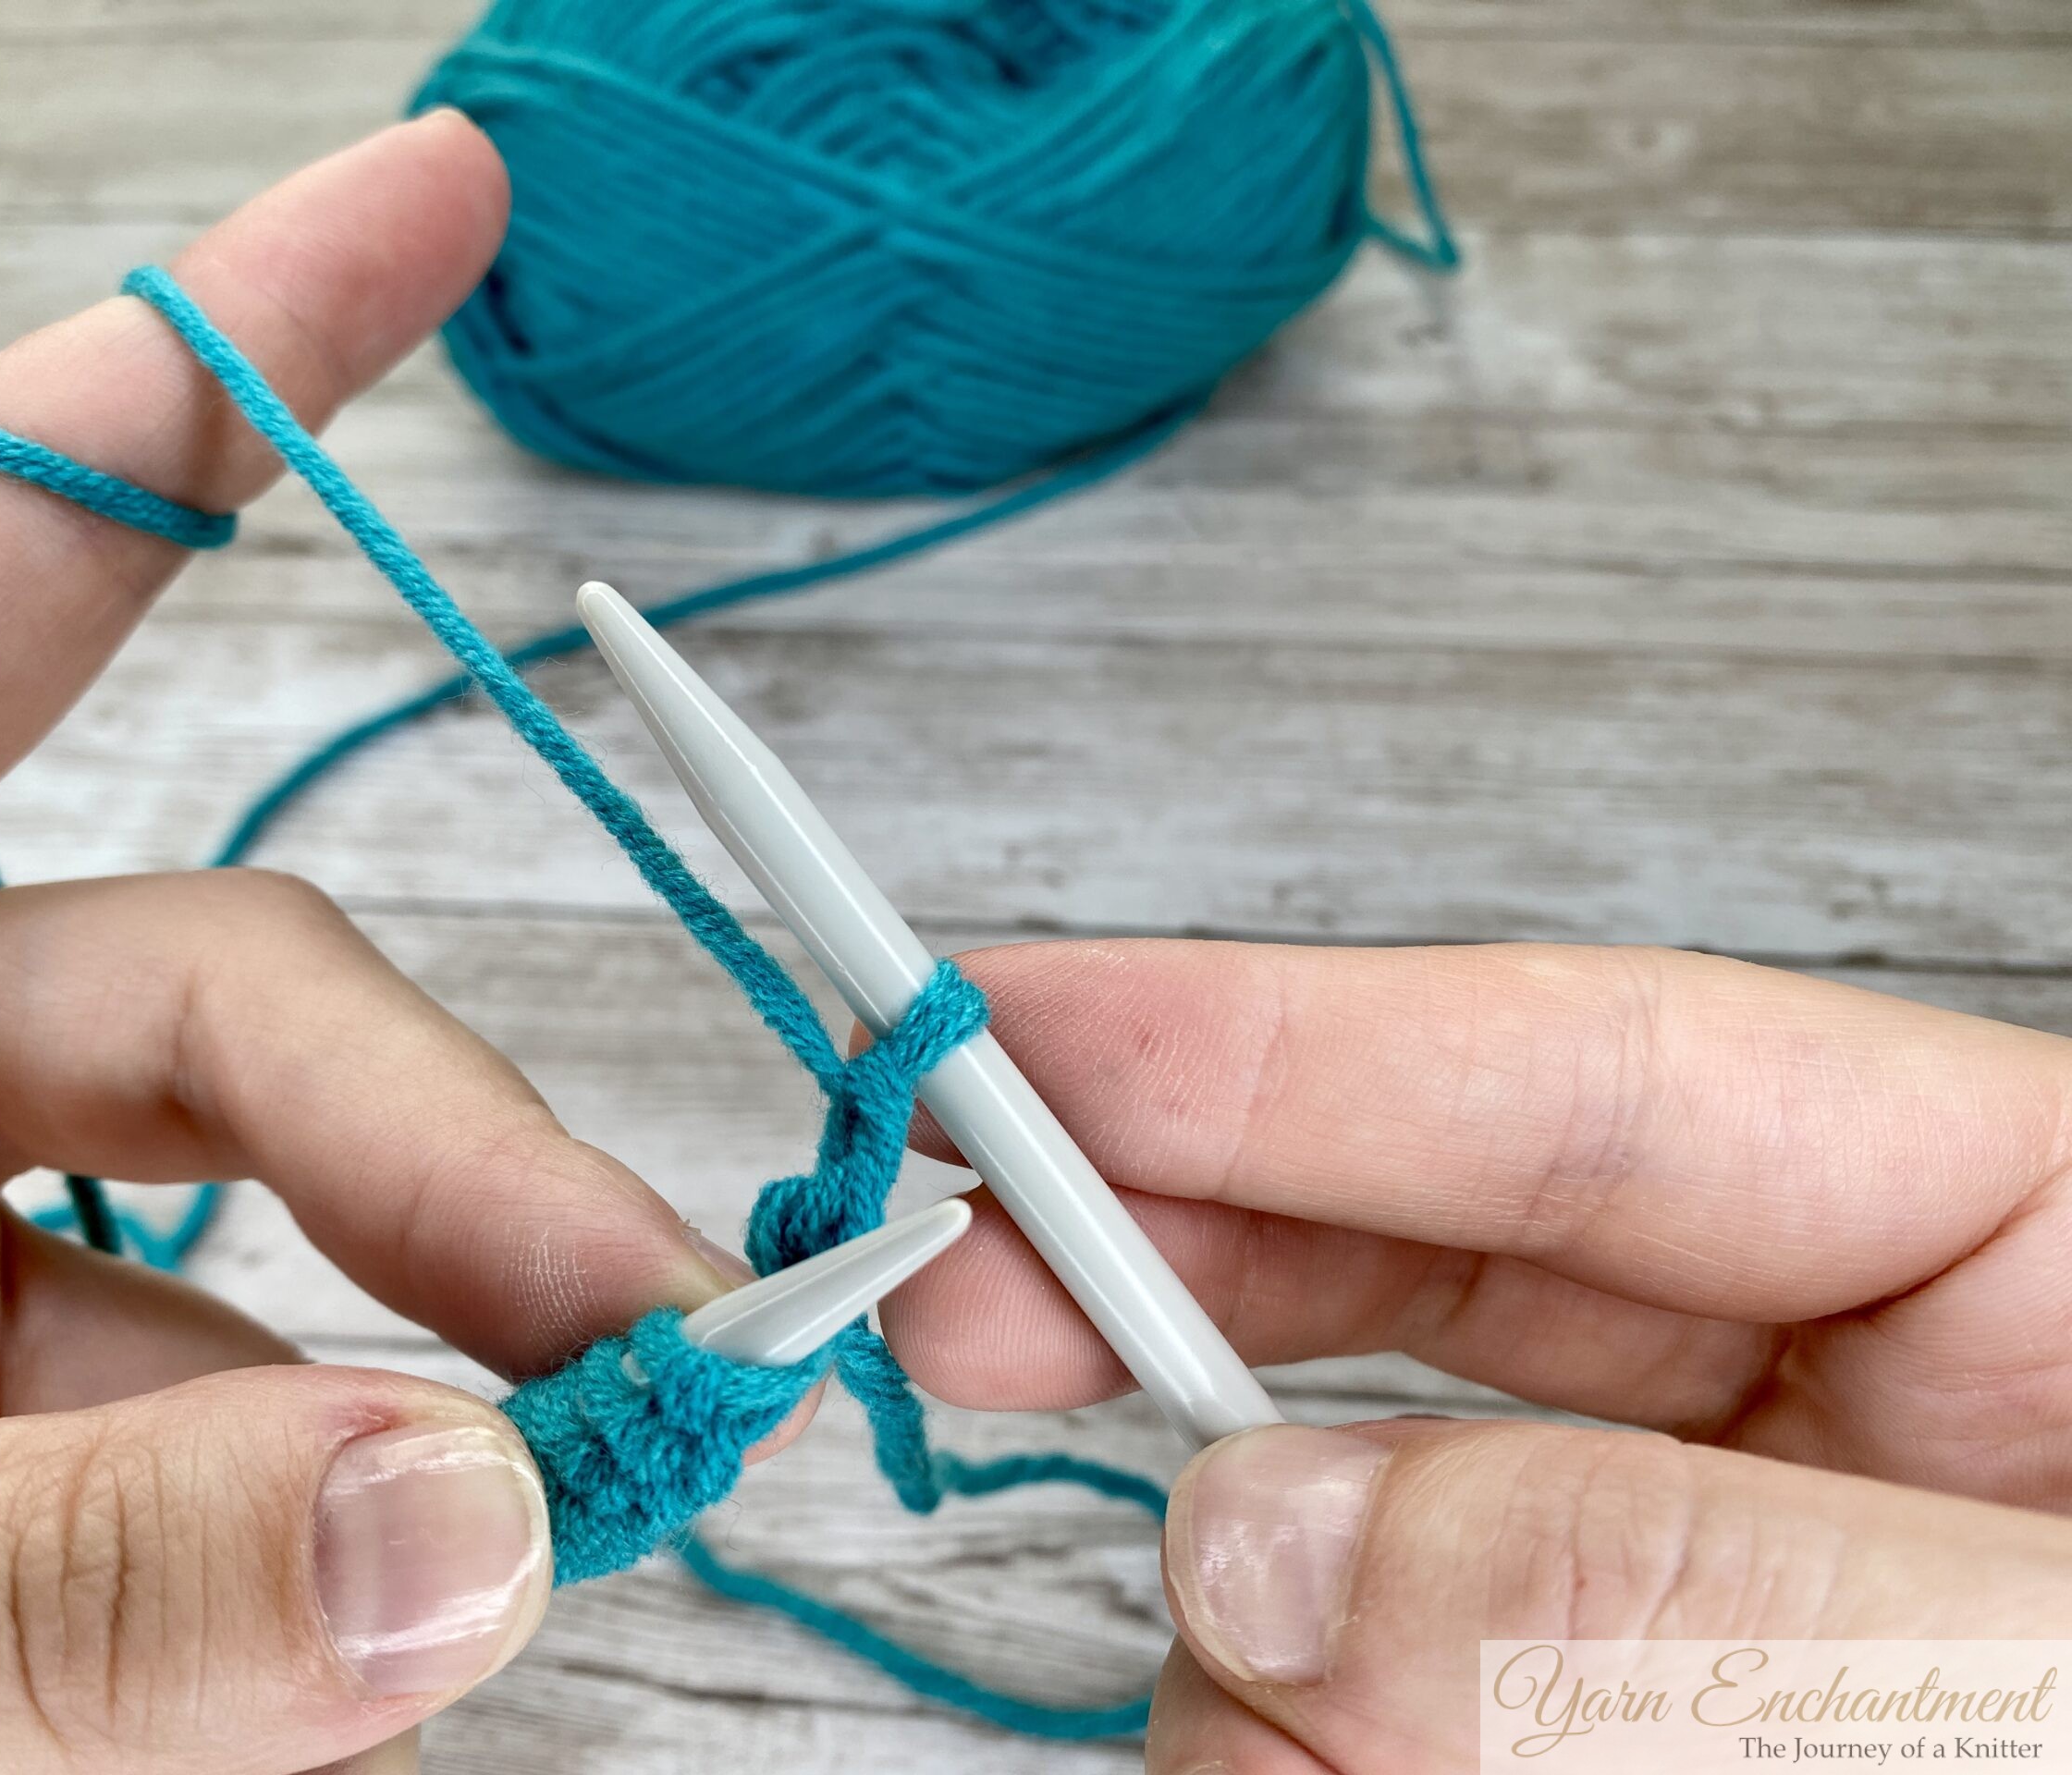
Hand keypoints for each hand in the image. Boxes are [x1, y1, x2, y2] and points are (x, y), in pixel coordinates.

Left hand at [0, 115, 746, 1773]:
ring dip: (435, 1388)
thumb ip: (11, 1573)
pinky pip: (207, 1454)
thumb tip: (458, 1533)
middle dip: (463, 1156)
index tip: (443, 203)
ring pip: (259, 1254)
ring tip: (558, 1521)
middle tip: (655, 1330)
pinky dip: (331, 1553)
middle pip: (230, 998)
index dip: (221, 372)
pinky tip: (405, 1626)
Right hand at [881, 940, 2071, 1770]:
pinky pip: (1378, 1729)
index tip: (1019, 1041)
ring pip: (1372, 1545)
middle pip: (1438, 1261)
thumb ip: (1686, 1598)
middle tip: (960, 1307)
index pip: (1597, 1079)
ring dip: (1269, 1649)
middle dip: (1187, 1279)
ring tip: (1292, 1769)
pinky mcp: (1602, 1744)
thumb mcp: (2054, 1695)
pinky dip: (1303, 1767)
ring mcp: (1704, 1604)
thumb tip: (1272, 1546)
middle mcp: (1846, 1418)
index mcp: (2037, 1268)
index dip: (1278, 1039)